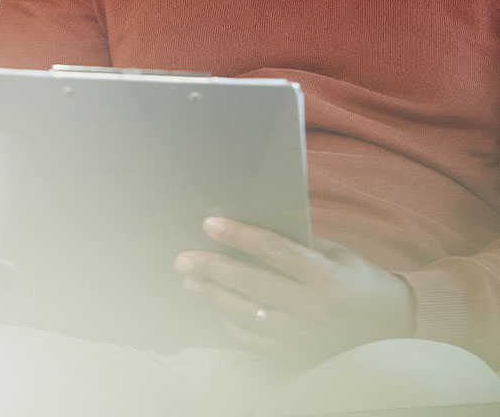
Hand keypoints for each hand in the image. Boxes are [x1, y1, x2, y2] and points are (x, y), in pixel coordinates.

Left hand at [174, 216, 416, 361]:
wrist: (395, 324)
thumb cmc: (356, 277)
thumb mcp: (334, 252)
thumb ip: (295, 243)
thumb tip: (245, 229)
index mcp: (324, 274)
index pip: (273, 250)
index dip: (238, 235)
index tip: (209, 223)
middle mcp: (314, 307)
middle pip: (252, 284)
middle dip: (212, 268)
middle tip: (183, 258)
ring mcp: (305, 335)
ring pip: (247, 315)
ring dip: (213, 295)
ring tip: (191, 280)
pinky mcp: (298, 355)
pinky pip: (254, 342)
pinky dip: (229, 323)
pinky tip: (215, 306)